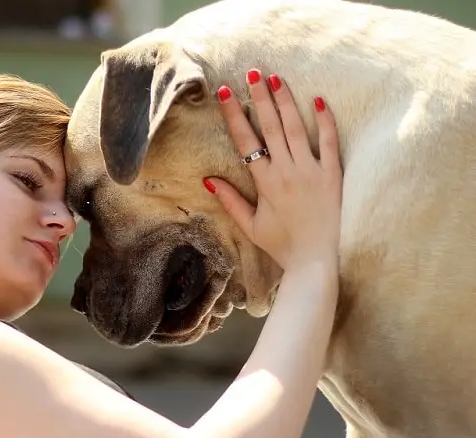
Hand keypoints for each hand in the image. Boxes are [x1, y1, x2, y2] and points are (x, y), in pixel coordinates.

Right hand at [205, 69, 342, 269]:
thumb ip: (230, 201)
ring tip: (277, 79)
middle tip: (253, 73)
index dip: (234, 115)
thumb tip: (209, 179)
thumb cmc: (281, 244)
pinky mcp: (333, 175)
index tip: (225, 93)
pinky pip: (330, 142)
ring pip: (297, 128)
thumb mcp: (250, 225)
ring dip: (286, 102)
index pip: (246, 141)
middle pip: (271, 127)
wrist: (316, 260)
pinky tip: (319, 100)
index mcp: (265, 182)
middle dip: (260, 98)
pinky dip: (325, 121)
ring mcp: (312, 171)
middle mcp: (287, 171)